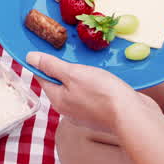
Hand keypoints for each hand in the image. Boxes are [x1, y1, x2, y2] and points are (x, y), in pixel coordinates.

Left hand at [27, 52, 154, 133]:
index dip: (42, 61)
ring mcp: (86, 112)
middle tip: (69, 50)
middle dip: (63, 67)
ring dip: (80, 74)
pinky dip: (94, 83)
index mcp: (58, 100)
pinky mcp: (102, 112)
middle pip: (60, 83)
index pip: (42, 77)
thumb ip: (51, 66)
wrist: (133, 116)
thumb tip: (29, 58)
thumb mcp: (73, 74)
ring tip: (88, 61)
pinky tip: (102, 76)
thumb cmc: (102, 93)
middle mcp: (68, 109)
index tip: (45, 46)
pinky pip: (92, 94)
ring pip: (77, 88)